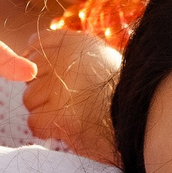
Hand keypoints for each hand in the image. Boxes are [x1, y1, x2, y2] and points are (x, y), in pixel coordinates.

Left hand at [22, 27, 124, 163]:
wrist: (142, 122)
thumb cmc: (119, 93)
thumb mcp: (100, 55)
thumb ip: (68, 48)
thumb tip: (29, 45)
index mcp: (76, 42)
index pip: (34, 46)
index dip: (42, 67)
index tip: (59, 80)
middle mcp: (65, 58)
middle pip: (29, 75)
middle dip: (44, 90)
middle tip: (71, 101)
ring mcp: (59, 86)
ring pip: (29, 100)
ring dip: (46, 111)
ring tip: (74, 114)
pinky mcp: (57, 114)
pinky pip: (35, 123)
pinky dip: (48, 130)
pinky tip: (70, 127)